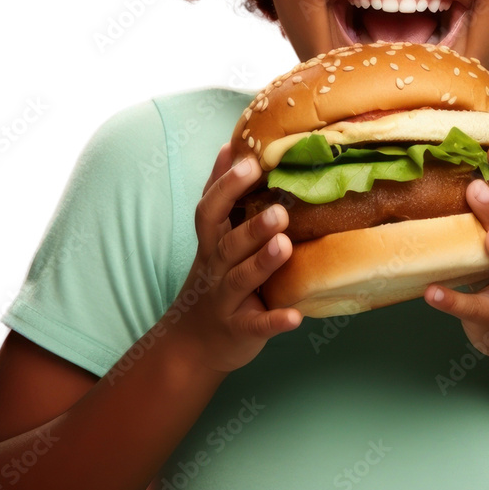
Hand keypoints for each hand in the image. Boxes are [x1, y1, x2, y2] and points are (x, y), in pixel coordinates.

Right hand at [171, 141, 300, 374]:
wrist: (192, 344)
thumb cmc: (213, 277)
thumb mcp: (211, 235)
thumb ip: (220, 192)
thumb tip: (230, 145)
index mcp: (211, 243)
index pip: (211, 210)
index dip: (227, 187)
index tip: (250, 163)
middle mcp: (215, 269)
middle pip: (228, 245)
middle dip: (251, 227)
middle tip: (280, 211)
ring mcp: (226, 301)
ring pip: (242, 280)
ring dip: (262, 263)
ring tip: (285, 245)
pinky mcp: (241, 330)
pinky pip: (257, 325)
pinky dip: (275, 321)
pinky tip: (296, 316)